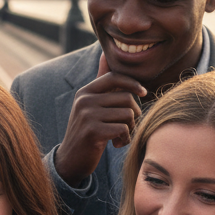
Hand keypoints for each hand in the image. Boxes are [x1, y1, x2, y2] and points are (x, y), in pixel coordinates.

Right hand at [54, 67, 145, 186]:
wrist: (70, 159)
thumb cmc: (87, 131)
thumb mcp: (90, 104)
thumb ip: (100, 82)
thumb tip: (105, 54)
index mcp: (85, 92)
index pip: (114, 77)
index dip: (133, 83)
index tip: (143, 93)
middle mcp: (84, 100)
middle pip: (126, 97)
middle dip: (134, 113)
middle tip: (128, 125)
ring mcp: (87, 115)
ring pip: (128, 114)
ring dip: (130, 128)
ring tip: (120, 136)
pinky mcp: (93, 131)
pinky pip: (123, 129)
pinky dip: (125, 139)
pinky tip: (116, 144)